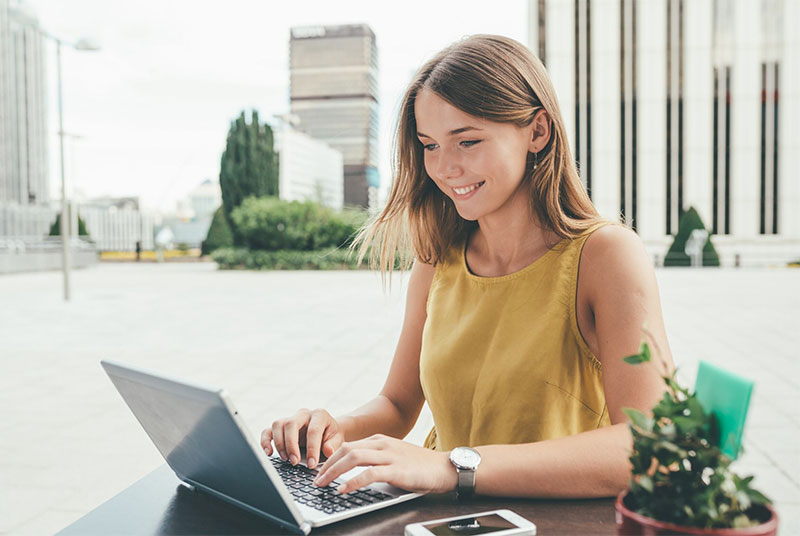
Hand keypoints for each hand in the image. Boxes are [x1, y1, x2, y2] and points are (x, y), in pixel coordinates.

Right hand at [260, 408, 343, 468]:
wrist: (328, 432)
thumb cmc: (331, 436)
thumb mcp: (338, 440)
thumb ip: (333, 445)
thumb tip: (327, 451)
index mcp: (319, 415)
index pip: (313, 430)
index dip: (312, 448)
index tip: (312, 464)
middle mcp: (303, 414)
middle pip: (291, 424)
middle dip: (291, 445)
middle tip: (295, 462)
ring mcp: (290, 418)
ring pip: (278, 425)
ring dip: (280, 444)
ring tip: (286, 459)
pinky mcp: (280, 427)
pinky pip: (268, 431)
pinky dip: (265, 441)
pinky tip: (269, 453)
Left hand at [312, 434, 457, 494]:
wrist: (446, 467)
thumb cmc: (421, 465)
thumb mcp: (394, 457)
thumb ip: (376, 460)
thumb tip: (355, 472)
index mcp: (379, 440)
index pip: (347, 446)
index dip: (331, 458)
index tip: (320, 471)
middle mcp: (382, 444)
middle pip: (346, 450)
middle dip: (327, 465)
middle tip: (316, 480)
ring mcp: (389, 455)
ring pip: (353, 458)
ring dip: (334, 471)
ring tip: (323, 484)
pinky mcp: (397, 470)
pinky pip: (369, 473)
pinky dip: (352, 481)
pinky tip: (343, 489)